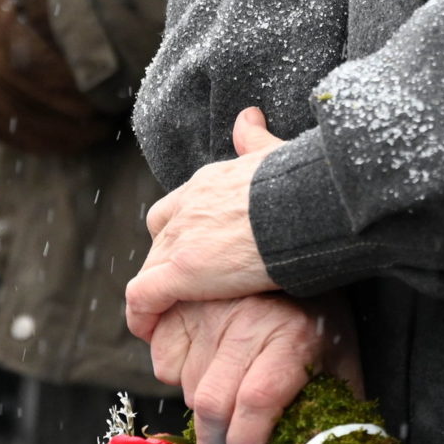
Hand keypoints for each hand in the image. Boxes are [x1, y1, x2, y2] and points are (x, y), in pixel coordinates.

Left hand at [126, 108, 283, 338]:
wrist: (301, 206)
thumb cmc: (298, 184)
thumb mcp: (273, 153)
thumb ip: (255, 139)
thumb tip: (248, 116)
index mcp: (208, 182)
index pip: (178, 207)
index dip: (181, 231)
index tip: (196, 250)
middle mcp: (187, 206)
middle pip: (160, 238)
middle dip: (167, 262)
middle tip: (180, 288)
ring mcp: (182, 238)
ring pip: (151, 267)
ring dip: (156, 289)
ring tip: (164, 313)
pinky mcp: (182, 271)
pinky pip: (145, 295)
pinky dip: (142, 313)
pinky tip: (146, 328)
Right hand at [149, 292, 362, 443]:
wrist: (295, 248)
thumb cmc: (321, 312)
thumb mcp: (340, 357)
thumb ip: (338, 402)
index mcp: (290, 338)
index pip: (254, 405)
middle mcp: (247, 323)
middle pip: (212, 404)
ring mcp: (211, 311)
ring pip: (186, 387)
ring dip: (201, 414)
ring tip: (222, 421)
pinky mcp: (185, 304)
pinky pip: (164, 361)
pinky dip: (177, 379)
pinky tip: (201, 379)